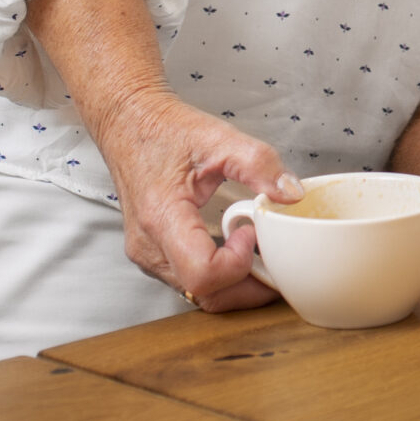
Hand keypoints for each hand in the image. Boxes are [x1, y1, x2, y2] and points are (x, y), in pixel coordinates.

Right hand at [96, 88, 300, 312]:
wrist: (129, 126)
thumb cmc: (164, 132)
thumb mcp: (219, 137)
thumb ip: (259, 164)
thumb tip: (290, 194)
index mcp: (163, 217)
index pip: (202, 274)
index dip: (237, 264)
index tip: (251, 232)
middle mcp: (150, 246)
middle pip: (204, 294)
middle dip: (247, 286)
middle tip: (274, 256)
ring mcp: (149, 254)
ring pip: (197, 295)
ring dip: (236, 284)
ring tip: (260, 252)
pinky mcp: (154, 255)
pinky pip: (189, 282)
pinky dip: (220, 277)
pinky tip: (239, 252)